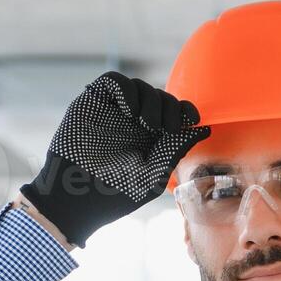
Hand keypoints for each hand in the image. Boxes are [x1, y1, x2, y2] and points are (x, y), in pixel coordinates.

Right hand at [18, 71, 209, 247]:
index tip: (191, 118)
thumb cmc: (115, 194)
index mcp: (149, 140)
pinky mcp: (93, 102)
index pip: (172, 113)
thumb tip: (204, 128)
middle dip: (169, 106)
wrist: (75, 198)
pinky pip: (114, 81)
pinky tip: (131, 110)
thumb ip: (176, 148)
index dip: (185, 110)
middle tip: (165, 126)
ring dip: (151, 98)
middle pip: (159, 96)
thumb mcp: (153, 174)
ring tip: (147, 122)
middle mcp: (132, 123)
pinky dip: (127, 89)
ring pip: (139, 86)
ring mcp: (112, 111)